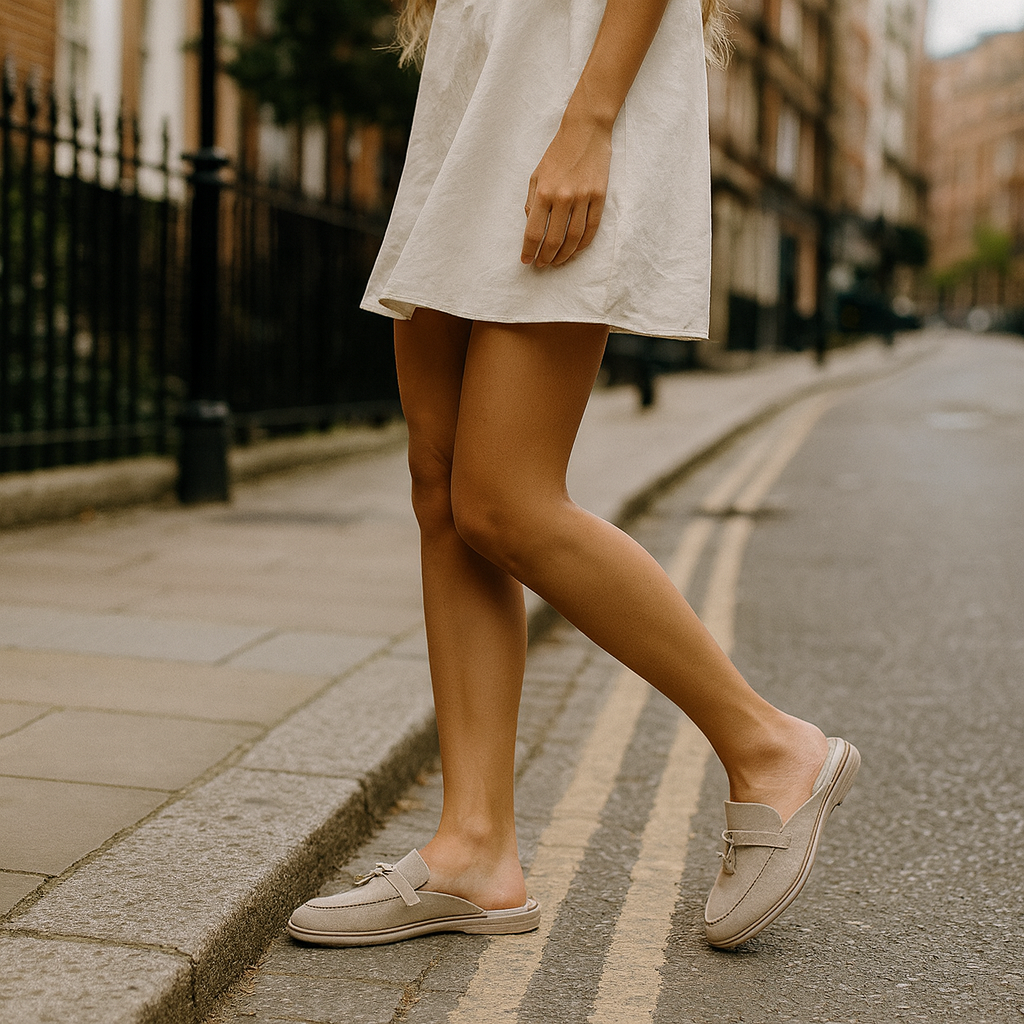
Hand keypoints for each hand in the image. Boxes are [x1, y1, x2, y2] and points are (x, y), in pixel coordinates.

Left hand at [521, 113, 612, 268]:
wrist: (585, 131)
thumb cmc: (557, 153)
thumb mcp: (536, 175)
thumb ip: (532, 202)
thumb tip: (531, 226)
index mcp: (544, 192)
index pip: (533, 231)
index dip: (529, 250)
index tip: (526, 260)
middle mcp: (563, 197)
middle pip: (554, 240)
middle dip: (546, 257)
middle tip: (542, 265)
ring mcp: (583, 198)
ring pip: (574, 238)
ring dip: (564, 255)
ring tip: (557, 262)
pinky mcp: (599, 197)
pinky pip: (591, 228)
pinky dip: (582, 244)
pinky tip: (574, 251)